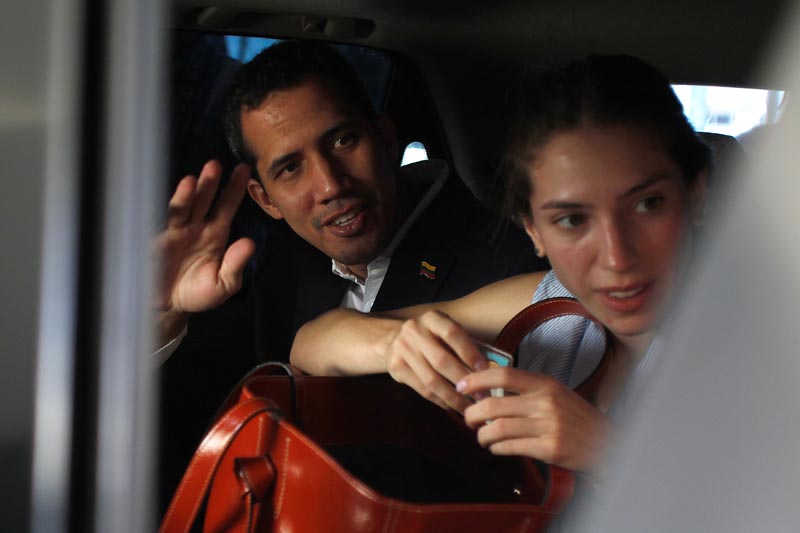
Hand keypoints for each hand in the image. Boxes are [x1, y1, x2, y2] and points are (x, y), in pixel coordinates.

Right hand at [154, 161, 254, 339]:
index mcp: (215, 234)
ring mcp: (177, 233)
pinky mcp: (160, 242)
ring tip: (194, 178)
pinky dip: (168, 213)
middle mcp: (196, 228)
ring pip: (184, 207)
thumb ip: (236, 264)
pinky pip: (164, 224)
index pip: (227, 207)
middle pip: (204, 200)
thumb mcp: (224, 284)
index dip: (235, 189)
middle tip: (216, 164)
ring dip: (188, 194)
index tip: (245, 170)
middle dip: (210, 182)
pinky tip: (170, 204)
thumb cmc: (199, 293)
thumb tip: (250, 243)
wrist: (170, 307)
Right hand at [384, 311, 487, 412]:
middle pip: (442, 360)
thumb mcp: (444, 332)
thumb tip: (489, 370)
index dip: (469, 352)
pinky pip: (422, 389)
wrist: (394, 339)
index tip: (484, 370)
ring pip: (431, 379)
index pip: (452, 333)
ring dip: (453, 397)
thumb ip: (463, 345)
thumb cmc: (431, 337)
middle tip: (482, 396)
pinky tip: (452, 406)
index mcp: (432, 318)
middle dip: (464, 381)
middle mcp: (414, 330)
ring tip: (469, 407)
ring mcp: (402, 348)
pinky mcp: (395, 366)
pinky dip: (439, 400)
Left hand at [459, 368, 612, 472]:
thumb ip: (526, 390)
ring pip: (497, 428)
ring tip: (482, 437)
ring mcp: (548, 426)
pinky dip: (497, 448)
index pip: (503, 375)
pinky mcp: (549, 449)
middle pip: (493, 404)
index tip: (462, 386)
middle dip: (472, 414)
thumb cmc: (576, 418)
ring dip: (482, 435)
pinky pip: (510, 448)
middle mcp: (545, 402)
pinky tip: (497, 448)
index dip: (477, 379)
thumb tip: (487, 390)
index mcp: (545, 384)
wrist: (607, 443)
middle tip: (468, 419)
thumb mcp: (555, 393)